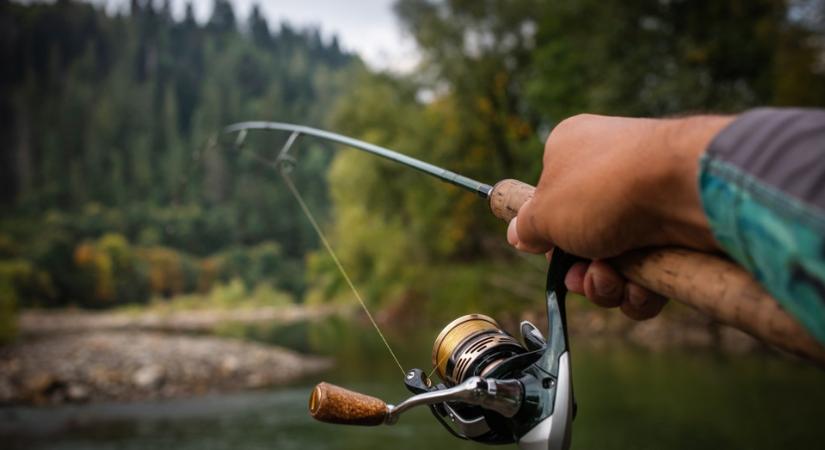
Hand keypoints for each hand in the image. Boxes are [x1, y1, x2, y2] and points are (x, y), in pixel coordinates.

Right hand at [508, 114, 733, 319]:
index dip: (547, 233)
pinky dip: (640, 291)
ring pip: (616, 264)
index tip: (547, 248)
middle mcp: (610, 173)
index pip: (550, 200)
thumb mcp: (545, 211)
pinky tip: (640, 287)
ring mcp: (647, 203)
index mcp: (573, 151)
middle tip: (582, 275)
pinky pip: (649, 276)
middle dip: (579, 270)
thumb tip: (519, 234)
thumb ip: (526, 226)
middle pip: (582, 240)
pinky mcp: (678, 233)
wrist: (686, 188)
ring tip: (611, 279)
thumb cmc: (605, 188)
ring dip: (607, 285)